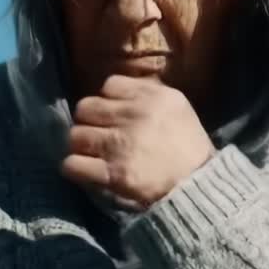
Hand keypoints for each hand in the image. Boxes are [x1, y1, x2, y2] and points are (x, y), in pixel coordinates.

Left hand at [61, 75, 215, 208]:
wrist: (197, 184)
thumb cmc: (187, 143)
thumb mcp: (178, 106)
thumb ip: (149, 92)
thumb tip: (117, 88)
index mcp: (152, 97)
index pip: (109, 85)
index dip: (108, 99)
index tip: (114, 113)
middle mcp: (134, 116)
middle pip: (85, 108)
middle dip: (90, 121)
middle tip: (100, 133)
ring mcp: (120, 145)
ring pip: (75, 135)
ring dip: (82, 145)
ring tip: (94, 153)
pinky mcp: (112, 173)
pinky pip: (72, 164)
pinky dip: (75, 167)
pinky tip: (86, 169)